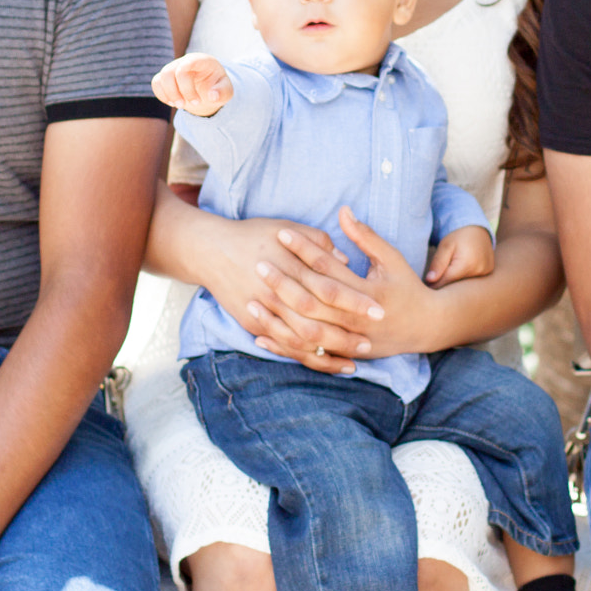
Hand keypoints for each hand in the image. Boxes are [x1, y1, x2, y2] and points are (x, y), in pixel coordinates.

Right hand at [152, 53, 232, 115]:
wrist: (209, 89)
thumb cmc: (218, 87)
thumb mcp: (227, 91)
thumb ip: (222, 92)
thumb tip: (212, 96)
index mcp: (202, 61)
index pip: (189, 62)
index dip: (187, 82)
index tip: (197, 101)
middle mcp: (185, 62)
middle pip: (171, 72)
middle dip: (177, 92)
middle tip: (187, 106)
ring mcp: (174, 68)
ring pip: (162, 77)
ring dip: (168, 94)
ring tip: (180, 106)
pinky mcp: (166, 77)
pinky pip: (156, 83)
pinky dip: (162, 95)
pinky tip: (172, 103)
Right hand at [191, 213, 380, 373]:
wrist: (210, 249)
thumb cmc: (253, 234)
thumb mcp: (287, 228)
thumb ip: (319, 243)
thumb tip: (346, 260)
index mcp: (291, 266)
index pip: (332, 288)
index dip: (356, 301)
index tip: (380, 310)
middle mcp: (278, 292)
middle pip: (319, 319)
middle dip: (347, 334)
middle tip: (371, 343)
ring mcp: (264, 311)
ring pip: (302, 340)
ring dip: (329, 352)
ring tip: (355, 359)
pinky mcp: (253, 324)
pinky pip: (283, 346)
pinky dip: (305, 357)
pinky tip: (324, 362)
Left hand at [268, 206, 450, 357]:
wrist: (426, 328)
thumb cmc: (407, 288)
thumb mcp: (391, 259)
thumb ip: (365, 237)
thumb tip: (343, 211)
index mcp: (368, 292)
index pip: (329, 268)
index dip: (305, 250)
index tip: (281, 234)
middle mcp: (357, 319)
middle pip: (313, 300)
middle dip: (284, 282)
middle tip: (259, 263)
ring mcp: (349, 340)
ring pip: (307, 331)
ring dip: (278, 316)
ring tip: (253, 298)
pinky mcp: (343, 354)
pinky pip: (307, 354)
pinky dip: (283, 345)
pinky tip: (261, 334)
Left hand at [425, 225, 494, 285]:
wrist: (477, 229)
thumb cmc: (458, 236)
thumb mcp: (445, 246)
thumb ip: (438, 264)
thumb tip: (430, 281)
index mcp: (466, 264)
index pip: (445, 283)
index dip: (433, 284)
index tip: (426, 283)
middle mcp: (479, 271)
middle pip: (455, 286)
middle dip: (443, 285)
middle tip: (435, 277)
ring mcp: (485, 273)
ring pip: (463, 285)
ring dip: (454, 282)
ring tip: (448, 272)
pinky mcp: (488, 273)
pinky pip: (472, 281)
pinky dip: (464, 279)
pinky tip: (459, 271)